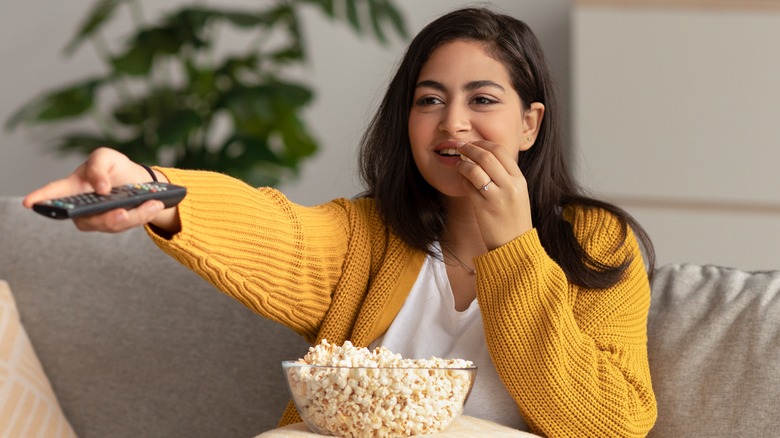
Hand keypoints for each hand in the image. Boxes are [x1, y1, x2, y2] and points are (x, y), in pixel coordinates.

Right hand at [23, 147, 175, 232]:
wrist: (137, 180)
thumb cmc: (113, 167)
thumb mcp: (106, 157)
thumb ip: (98, 167)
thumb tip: (100, 188)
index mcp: (73, 187)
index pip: (54, 193)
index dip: (41, 198)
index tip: (30, 202)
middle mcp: (82, 207)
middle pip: (87, 218)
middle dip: (106, 218)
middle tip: (122, 212)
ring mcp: (99, 218)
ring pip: (112, 224)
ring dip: (134, 216)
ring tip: (153, 204)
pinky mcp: (116, 224)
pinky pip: (128, 224)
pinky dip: (143, 214)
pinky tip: (155, 205)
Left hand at [457, 141, 532, 249]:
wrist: (515, 245)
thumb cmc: (514, 219)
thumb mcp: (517, 193)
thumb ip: (505, 176)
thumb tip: (483, 157)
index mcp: (520, 180)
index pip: (500, 151)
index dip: (483, 143)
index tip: (473, 143)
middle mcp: (510, 186)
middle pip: (486, 156)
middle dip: (469, 148)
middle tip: (459, 146)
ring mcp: (497, 197)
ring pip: (475, 169)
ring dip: (463, 164)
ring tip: (459, 164)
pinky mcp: (484, 208)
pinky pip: (469, 187)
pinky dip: (463, 179)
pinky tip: (462, 179)